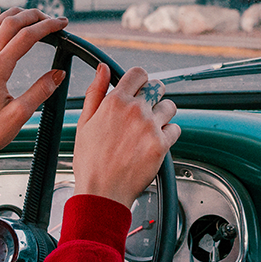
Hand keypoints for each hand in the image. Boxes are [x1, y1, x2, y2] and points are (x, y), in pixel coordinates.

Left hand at [0, 7, 68, 158]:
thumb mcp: (19, 115)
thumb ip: (40, 91)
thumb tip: (58, 74)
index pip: (26, 38)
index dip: (47, 26)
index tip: (62, 23)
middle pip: (10, 25)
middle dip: (33, 16)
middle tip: (51, 17)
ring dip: (12, 14)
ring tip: (29, 12)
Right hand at [72, 64, 179, 207]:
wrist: (101, 192)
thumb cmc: (90, 162)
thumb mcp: (84, 122)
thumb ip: (96, 92)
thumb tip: (103, 69)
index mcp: (114, 102)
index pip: (138, 73)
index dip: (139, 80)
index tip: (138, 88)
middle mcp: (135, 111)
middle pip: (157, 87)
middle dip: (152, 96)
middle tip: (143, 112)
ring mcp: (150, 127)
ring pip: (170, 107)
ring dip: (162, 115)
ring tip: (148, 130)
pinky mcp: (162, 145)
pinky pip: (175, 129)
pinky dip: (168, 134)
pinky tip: (152, 143)